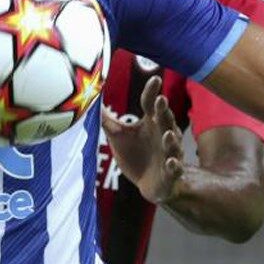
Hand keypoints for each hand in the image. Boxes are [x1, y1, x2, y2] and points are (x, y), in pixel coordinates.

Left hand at [100, 76, 183, 203]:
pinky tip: (171, 161)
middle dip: (164, 111)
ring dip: (171, 139)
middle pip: (165, 120)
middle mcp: (163, 134)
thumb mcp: (118, 136)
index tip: (155, 79)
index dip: (152, 92)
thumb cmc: (135, 155)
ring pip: (173, 144)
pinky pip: (175, 168)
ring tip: (167, 134)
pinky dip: (174, 165)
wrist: (148, 185)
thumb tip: (89, 100)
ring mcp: (169, 154)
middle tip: (161, 100)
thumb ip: (107, 120)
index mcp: (151, 122)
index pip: (151, 104)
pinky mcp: (171, 173)